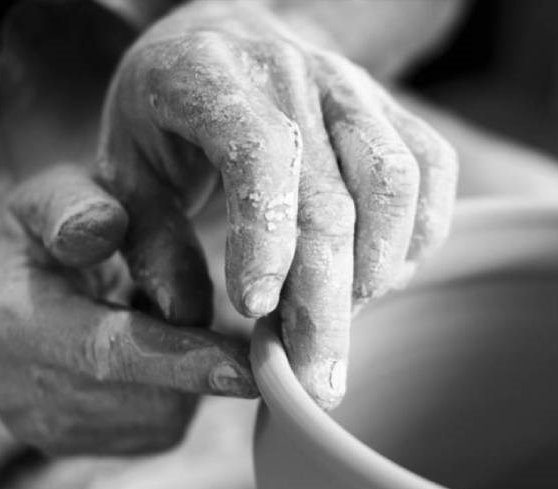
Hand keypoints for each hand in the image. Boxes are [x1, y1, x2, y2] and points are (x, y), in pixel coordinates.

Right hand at [0, 167, 256, 454]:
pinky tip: (143, 350)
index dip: (185, 361)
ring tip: (148, 316)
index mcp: (12, 323)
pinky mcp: (71, 446)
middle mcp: (19, 393)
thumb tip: (108, 228)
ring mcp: (46, 429)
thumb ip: (78, 205)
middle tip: (188, 300)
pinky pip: (155, 428)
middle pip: (149, 394)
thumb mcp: (50, 193)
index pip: (110, 351)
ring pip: (163, 416)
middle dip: (196, 354)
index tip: (250, 369)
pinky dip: (171, 390)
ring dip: (184, 370)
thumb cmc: (40, 230)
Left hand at [97, 0, 457, 407]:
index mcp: (208, 74)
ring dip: (380, 270)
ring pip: (395, 182)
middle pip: (333, 196)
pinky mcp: (389, 105)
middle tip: (318, 381)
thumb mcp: (126, 169)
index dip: (268, 239)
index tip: (256, 310)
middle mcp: (290, 71)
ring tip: (347, 321)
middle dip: (327, 304)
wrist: (224, 39)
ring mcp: (349, 84)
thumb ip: (147, 241)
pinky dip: (421, 234)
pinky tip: (384, 276)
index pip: (261, 153)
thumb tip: (189, 317)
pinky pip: (431, 167)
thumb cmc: (164, 116)